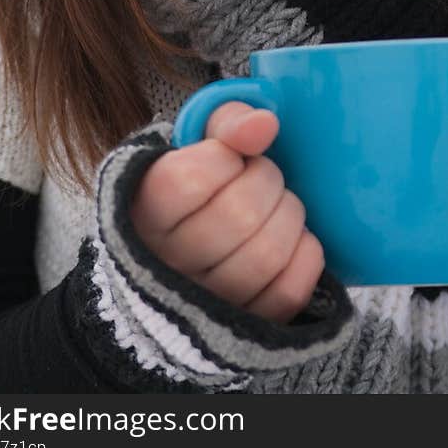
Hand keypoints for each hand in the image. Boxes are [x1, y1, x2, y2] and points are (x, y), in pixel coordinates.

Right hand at [130, 100, 325, 324]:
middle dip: (266, 180)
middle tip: (259, 178)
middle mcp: (165, 266)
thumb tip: (264, 125)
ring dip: (287, 216)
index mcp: (144, 212)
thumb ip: (227, 121)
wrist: (186, 254)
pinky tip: (289, 239)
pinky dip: (304, 253)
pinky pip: (290, 289)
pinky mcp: (245, 326)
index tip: (226, 159)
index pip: (194, 177)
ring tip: (274, 209)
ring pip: (268, 252)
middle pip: (240, 214)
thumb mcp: (198, 143)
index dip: (226, 157)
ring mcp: (205, 306)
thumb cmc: (197, 191)